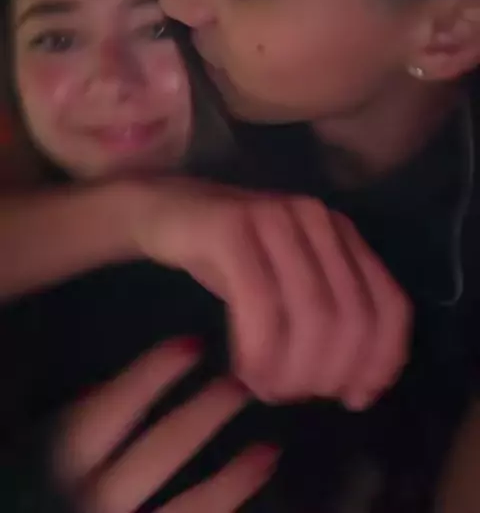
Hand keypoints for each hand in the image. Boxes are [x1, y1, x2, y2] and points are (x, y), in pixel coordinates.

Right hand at [54, 339, 277, 512]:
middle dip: (202, 416)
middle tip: (240, 384)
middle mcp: (94, 501)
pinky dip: (228, 501)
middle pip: (157, 455)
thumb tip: (108, 386)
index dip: (151, 377)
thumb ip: (76, 421)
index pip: (109, 413)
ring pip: (185, 507)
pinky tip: (260, 471)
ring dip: (232, 478)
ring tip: (266, 446)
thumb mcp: (42, 442)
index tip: (193, 346)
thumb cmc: (41, 475)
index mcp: (62, 464)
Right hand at [138, 181, 411, 408]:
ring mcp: (275, 217)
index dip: (381, 361)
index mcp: (342, 233)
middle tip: (292, 396)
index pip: (391, 305)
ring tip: (266, 388)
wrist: (161, 210)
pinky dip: (259, 350)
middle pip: (352, 317)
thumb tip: (361, 390)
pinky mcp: (231, 227)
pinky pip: (260, 303)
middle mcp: (317, 218)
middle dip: (327, 374)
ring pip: (313, 313)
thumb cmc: (230, 258)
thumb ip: (329, 323)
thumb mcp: (287, 289)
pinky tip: (245, 370)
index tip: (353, 401)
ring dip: (293, 370)